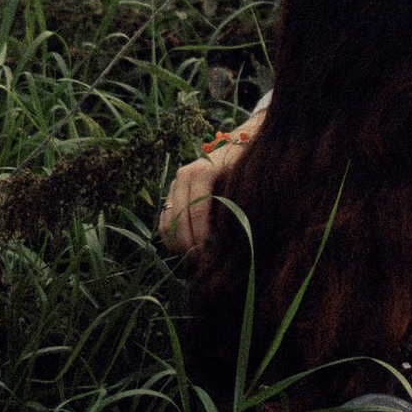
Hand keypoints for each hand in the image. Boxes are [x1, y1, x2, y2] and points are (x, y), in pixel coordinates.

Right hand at [158, 129, 249, 256]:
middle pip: (179, 221)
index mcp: (201, 172)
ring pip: (168, 224)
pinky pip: (164, 224)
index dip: (202, 240)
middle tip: (205, 265)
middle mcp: (183, 176)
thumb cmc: (247, 168)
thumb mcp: (245, 182)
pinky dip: (173, 241)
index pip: (197, 213)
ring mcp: (175, 185)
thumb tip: (235, 240)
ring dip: (180, 247)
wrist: (239, 146)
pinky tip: (189, 252)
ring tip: (198, 261)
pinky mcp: (171, 194)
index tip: (212, 259)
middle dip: (191, 247)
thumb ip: (238, 206)